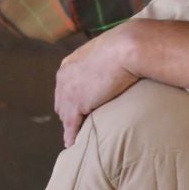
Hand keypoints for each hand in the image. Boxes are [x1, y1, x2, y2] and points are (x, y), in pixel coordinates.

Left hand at [54, 26, 137, 145]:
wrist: (126, 49)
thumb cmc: (125, 46)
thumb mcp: (106, 51)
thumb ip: (102, 60)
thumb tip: (115, 62)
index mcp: (69, 64)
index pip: (65, 87)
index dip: (71, 99)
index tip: (79, 107)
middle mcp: (63, 78)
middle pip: (62, 102)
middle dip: (69, 113)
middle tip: (79, 124)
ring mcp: (68, 92)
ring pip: (65, 115)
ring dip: (71, 125)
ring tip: (78, 136)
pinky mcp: (77, 105)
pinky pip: (71, 126)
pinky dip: (72, 136)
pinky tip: (73, 144)